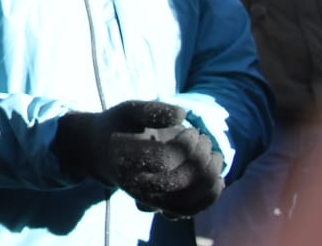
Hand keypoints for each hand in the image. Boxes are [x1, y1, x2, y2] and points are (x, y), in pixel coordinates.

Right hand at [53, 99, 223, 216]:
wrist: (103, 150)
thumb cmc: (120, 126)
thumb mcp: (130, 110)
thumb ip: (154, 110)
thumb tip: (183, 115)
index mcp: (123, 160)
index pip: (163, 160)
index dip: (186, 145)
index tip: (191, 130)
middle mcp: (134, 185)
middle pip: (177, 181)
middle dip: (199, 158)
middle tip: (203, 139)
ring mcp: (147, 199)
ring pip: (185, 201)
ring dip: (208, 179)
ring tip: (216, 157)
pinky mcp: (161, 206)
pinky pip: (187, 210)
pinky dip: (206, 198)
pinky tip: (218, 179)